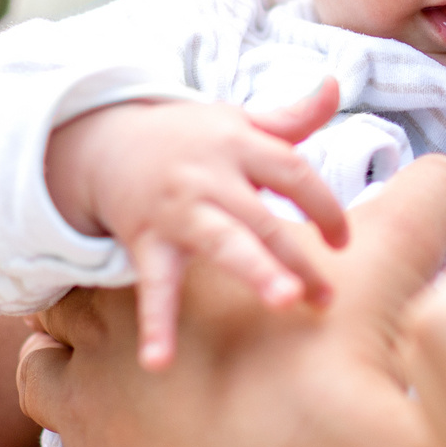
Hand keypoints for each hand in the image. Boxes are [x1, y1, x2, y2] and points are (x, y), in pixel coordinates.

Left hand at [9, 158, 445, 446]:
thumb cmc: (338, 373)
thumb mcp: (389, 263)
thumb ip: (427, 202)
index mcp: (167, 282)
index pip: (123, 244)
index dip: (144, 246)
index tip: (168, 253)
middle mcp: (110, 348)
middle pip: (64, 310)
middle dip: (90, 312)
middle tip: (128, 322)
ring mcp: (90, 427)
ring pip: (38, 384)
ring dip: (61, 383)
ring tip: (97, 391)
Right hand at [43, 78, 348, 367]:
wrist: (104, 140)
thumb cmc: (188, 137)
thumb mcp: (237, 120)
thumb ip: (290, 117)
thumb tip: (334, 84)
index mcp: (239, 144)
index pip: (292, 171)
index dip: (323, 205)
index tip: (342, 240)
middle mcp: (211, 177)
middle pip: (262, 217)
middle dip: (296, 256)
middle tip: (325, 297)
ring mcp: (179, 210)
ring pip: (221, 244)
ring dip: (254, 272)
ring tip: (282, 301)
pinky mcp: (147, 242)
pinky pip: (153, 287)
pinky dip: (155, 326)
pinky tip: (159, 362)